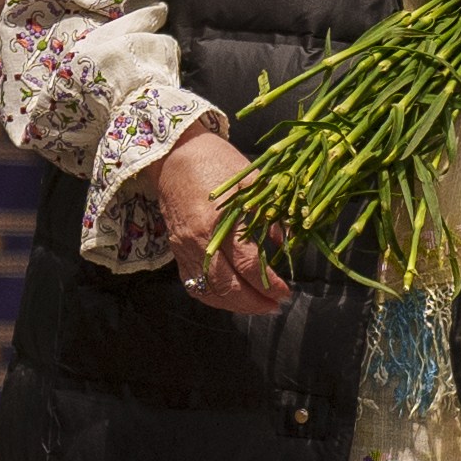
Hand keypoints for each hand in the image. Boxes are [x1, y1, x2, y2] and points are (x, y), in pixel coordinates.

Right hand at [150, 129, 288, 315]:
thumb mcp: (253, 183)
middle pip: (227, 286)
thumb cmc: (217, 163)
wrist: (173, 154)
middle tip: (277, 306)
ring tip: (259, 307)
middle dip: (254, 302)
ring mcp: (183, 247)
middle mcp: (198, 240)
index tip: (287, 292)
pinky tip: (232, 298)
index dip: (269, 284)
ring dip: (234, 305)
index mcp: (219, 221)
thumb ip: (269, 216)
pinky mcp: (175, 249)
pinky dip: (213, 297)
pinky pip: (192, 283)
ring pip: (207, 290)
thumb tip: (283, 245)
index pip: (247, 266)